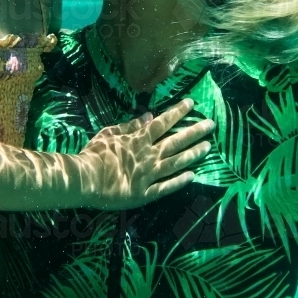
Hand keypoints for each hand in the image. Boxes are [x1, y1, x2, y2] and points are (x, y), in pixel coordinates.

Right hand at [78, 98, 213, 209]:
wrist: (85, 180)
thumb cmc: (93, 154)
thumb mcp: (108, 133)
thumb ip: (130, 125)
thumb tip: (149, 116)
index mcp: (138, 140)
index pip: (162, 123)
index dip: (178, 112)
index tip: (192, 104)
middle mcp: (148, 155)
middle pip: (176, 141)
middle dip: (194, 131)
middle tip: (212, 124)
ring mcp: (149, 175)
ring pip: (176, 162)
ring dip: (193, 154)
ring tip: (208, 147)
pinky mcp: (145, 193)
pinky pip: (166, 187)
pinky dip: (179, 181)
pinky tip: (192, 176)